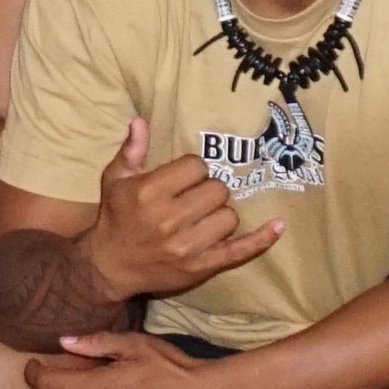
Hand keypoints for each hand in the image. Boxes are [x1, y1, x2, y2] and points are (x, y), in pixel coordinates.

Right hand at [79, 116, 277, 306]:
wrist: (110, 267)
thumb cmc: (115, 218)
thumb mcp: (114, 180)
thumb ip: (131, 150)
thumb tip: (141, 121)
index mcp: (149, 193)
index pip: (196, 166)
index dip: (192, 170)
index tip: (182, 179)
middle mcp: (170, 219)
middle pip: (217, 190)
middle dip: (208, 190)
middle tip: (192, 198)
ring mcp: (188, 246)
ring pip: (229, 216)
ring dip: (220, 213)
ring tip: (203, 217)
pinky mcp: (201, 267)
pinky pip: (240, 250)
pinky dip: (262, 238)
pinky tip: (279, 225)